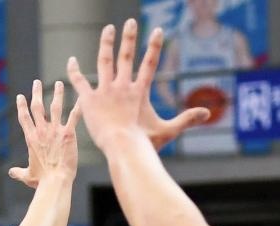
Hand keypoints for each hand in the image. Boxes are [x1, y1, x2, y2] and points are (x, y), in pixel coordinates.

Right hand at [8, 80, 80, 188]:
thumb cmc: (42, 180)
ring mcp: (55, 131)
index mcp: (31, 138)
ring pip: (55, 106)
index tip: (21, 96)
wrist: (55, 181)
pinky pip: (74, 116)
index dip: (21, 106)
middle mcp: (41, 131)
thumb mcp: (28, 175)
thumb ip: (19, 172)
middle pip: (37, 107)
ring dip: (57, 94)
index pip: (24, 118)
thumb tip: (11, 173)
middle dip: (36, 93)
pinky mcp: (68, 134)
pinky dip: (78, 106)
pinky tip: (82, 97)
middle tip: (37, 82)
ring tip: (59, 83)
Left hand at [68, 19, 207, 151]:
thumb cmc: (144, 144)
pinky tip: (71, 61)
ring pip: (104, 61)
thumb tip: (208, 114)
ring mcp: (105, 91)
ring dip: (106, 44)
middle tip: (130, 23)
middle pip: (126, 56)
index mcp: (139, 91)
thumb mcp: (168, 131)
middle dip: (129, 38)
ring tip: (108, 30)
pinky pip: (80, 81)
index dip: (154, 46)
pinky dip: (74, 71)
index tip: (157, 31)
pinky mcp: (90, 100)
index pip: (149, 64)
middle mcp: (122, 86)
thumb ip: (187, 120)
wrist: (122, 148)